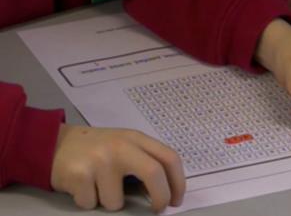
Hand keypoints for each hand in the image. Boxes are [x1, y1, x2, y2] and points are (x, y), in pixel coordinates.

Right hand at [51, 124, 184, 211]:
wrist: (56, 144)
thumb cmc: (97, 149)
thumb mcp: (124, 147)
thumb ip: (144, 161)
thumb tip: (164, 193)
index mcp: (136, 139)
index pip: (169, 157)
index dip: (179, 182)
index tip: (176, 199)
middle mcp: (120, 146)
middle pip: (153, 173)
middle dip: (160, 197)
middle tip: (157, 210)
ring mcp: (99, 159)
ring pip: (116, 201)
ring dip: (109, 202)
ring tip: (97, 186)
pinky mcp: (79, 174)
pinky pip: (92, 204)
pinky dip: (88, 202)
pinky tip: (83, 186)